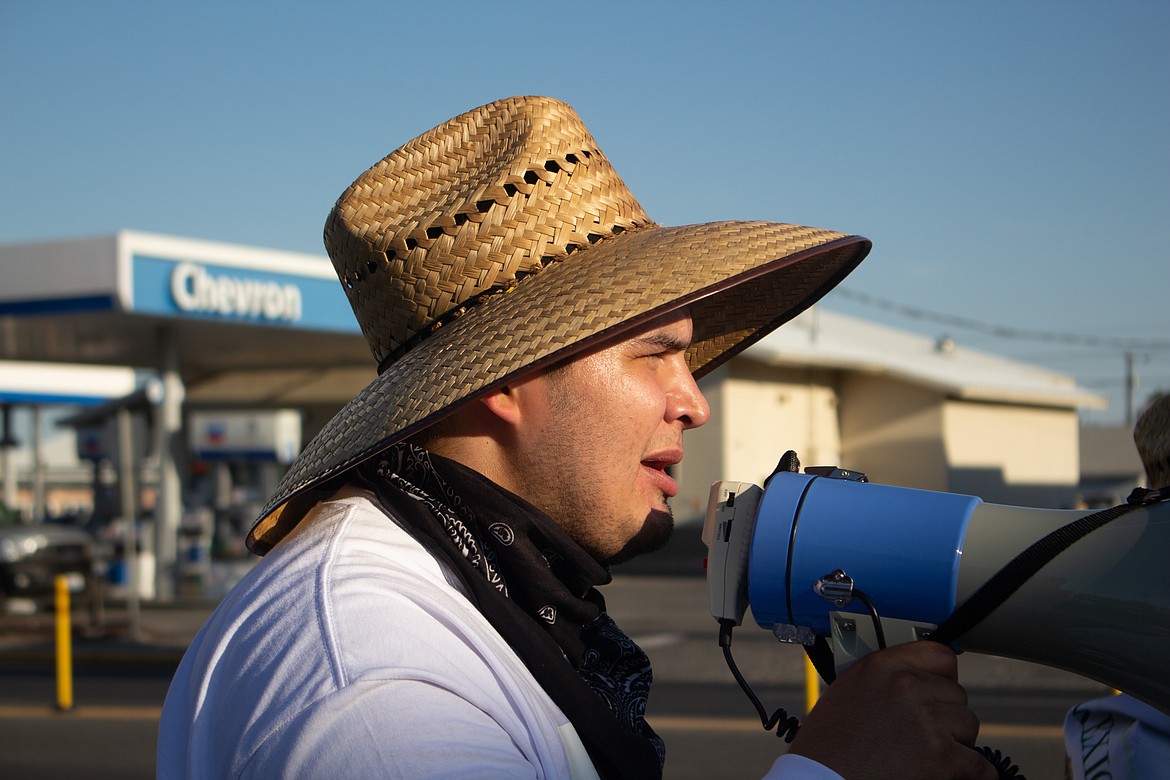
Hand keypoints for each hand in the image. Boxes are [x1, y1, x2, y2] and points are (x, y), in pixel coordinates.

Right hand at [788, 641, 996, 779]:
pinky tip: (959, 774)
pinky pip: (980, 764)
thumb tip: (915, 682)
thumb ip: (883, 681)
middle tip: (926, 733)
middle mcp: (907, 686)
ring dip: (956, 742)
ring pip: (969, 725)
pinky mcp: (941, 755)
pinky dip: (975, 773)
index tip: (941, 689)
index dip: (943, 676)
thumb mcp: (847, 693)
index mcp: (882, 666)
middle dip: (946, 715)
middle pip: (957, 694)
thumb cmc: (827, 745)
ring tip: (931, 755)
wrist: (819, 778)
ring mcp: (927, 719)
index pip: (939, 655)